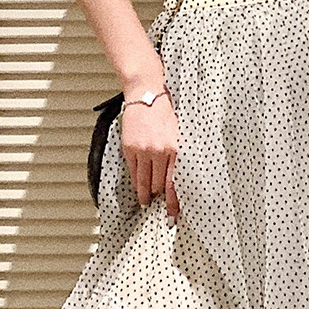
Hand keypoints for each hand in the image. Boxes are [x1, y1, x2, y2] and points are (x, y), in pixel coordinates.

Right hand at [120, 91, 180, 220]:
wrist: (146, 95)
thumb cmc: (165, 112)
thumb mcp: (179, 134)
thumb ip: (178, 155)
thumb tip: (178, 177)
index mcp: (175, 149)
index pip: (174, 183)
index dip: (173, 202)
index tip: (173, 214)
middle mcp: (159, 151)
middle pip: (158, 185)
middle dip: (159, 198)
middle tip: (160, 208)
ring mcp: (143, 151)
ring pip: (144, 181)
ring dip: (145, 193)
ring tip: (146, 201)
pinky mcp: (130, 148)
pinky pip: (133, 171)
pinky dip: (136, 181)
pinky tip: (138, 187)